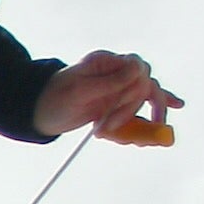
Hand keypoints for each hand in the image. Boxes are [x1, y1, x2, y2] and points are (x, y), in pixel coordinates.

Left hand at [34, 50, 183, 138]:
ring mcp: (118, 89)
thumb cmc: (54, 98)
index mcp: (106, 63)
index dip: (134, 91)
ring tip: (140, 141)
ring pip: (147, 99)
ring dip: (146, 120)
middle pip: (145, 86)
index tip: (115, 109)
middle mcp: (116, 73)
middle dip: (132, 110)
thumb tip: (139, 69)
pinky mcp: (118, 105)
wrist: (39, 112)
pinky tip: (165, 121)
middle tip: (114, 128)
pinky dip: (149, 120)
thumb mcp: (80, 90)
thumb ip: (110, 81)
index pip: (138, 69)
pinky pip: (140, 111)